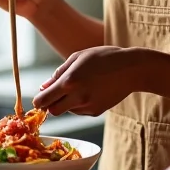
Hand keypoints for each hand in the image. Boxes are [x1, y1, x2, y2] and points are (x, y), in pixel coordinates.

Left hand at [32, 47, 149, 116]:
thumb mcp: (78, 57)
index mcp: (70, 81)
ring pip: (67, 111)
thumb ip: (58, 73)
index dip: (38, 101)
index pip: (43, 101)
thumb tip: (43, 87)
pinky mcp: (96, 112)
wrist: (131, 69)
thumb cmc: (104, 57)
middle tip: (55, 94)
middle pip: (53, 111)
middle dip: (51, 105)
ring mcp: (88, 106)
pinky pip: (80, 111)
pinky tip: (91, 90)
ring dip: (66, 102)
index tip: (39, 98)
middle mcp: (77, 97)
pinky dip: (79, 103)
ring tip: (81, 85)